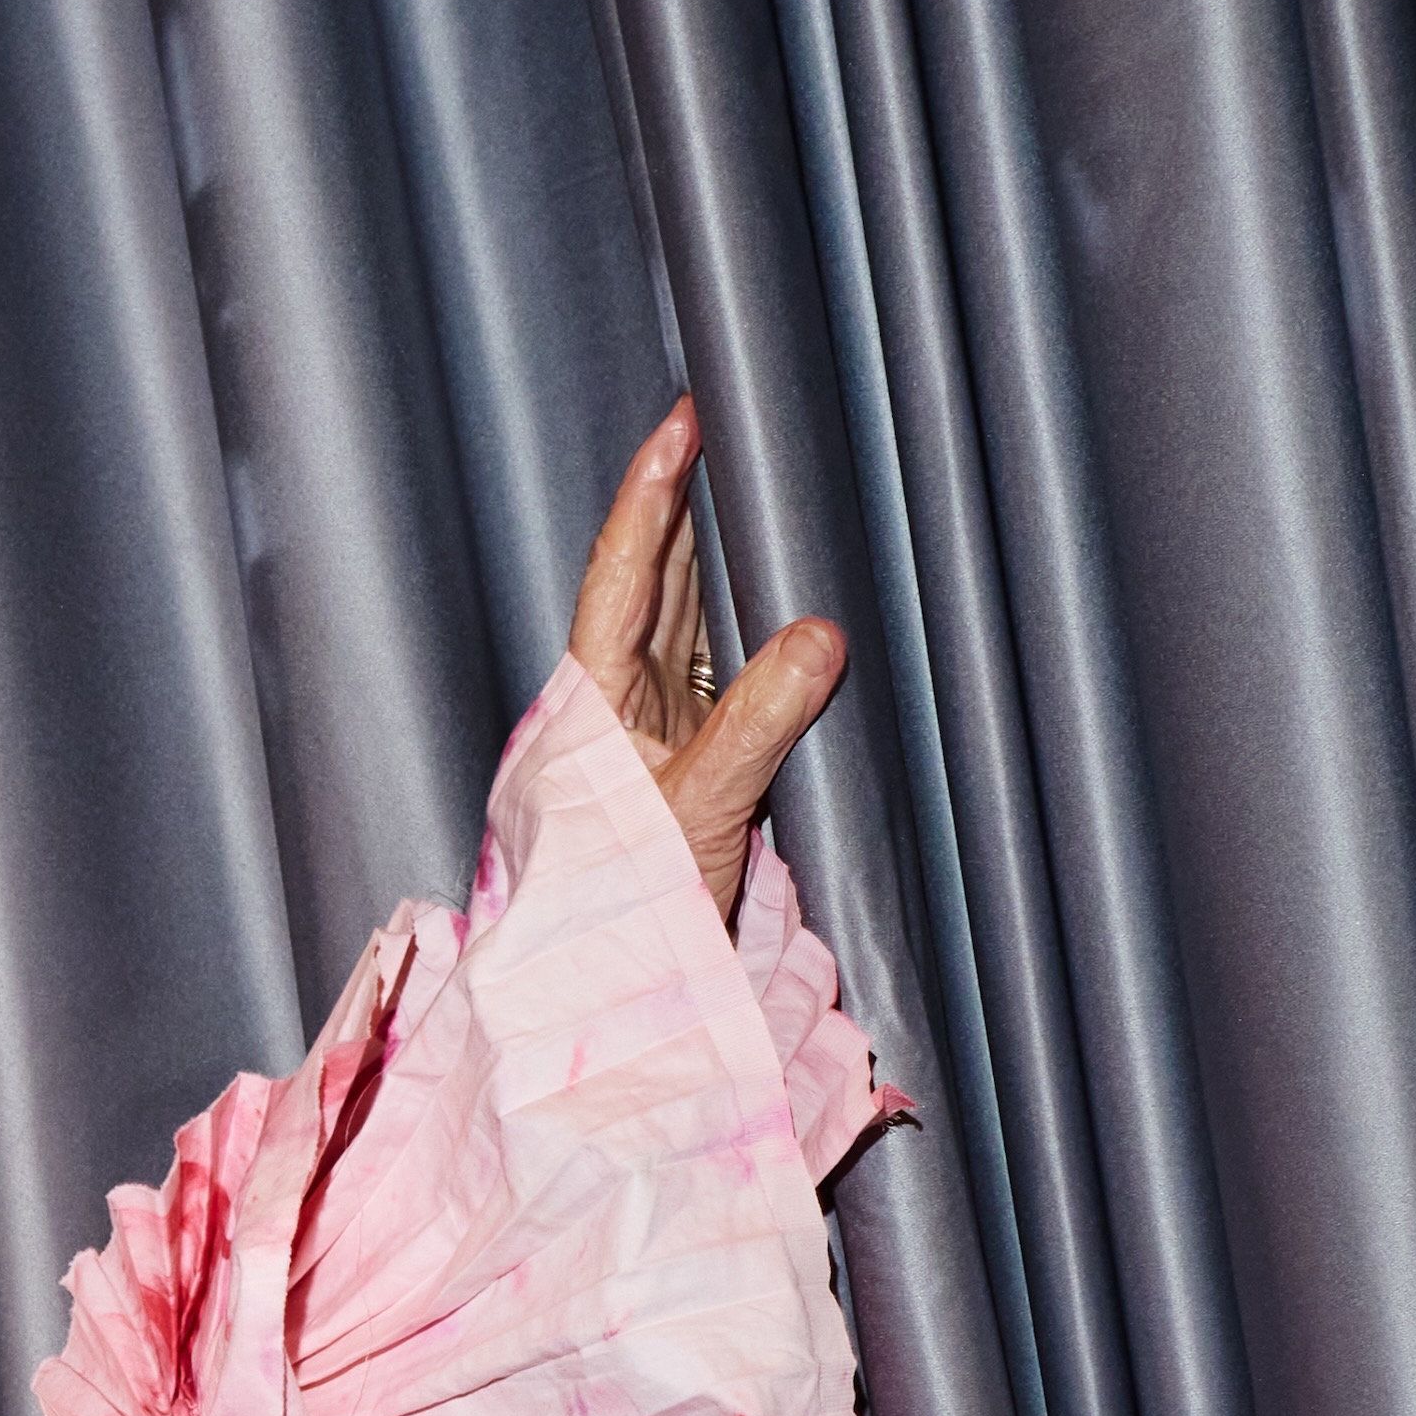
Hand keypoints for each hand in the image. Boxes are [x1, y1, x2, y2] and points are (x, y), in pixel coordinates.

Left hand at [565, 398, 847, 925]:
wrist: (619, 996)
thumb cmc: (633, 908)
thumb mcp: (703, 810)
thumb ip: (760, 724)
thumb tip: (822, 635)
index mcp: (594, 701)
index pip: (622, 574)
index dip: (651, 493)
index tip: (683, 421)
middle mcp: (613, 704)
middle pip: (648, 578)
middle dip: (682, 501)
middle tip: (724, 419)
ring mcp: (647, 730)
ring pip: (678, 617)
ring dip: (708, 550)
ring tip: (746, 477)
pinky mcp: (683, 760)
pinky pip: (710, 664)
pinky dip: (736, 617)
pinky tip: (764, 587)